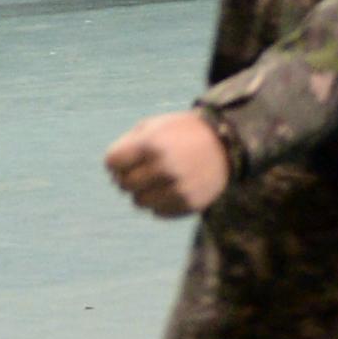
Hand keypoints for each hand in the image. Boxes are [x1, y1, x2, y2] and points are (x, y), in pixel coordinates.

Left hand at [106, 108, 233, 216]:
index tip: (127, 158)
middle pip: (124, 184)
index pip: (112, 163)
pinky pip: (158, 212)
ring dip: (144, 192)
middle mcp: (163, 167)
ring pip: (139, 202)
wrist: (225, 144)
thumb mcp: (154, 126)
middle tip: (142, 170)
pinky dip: (161, 202)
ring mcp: (177, 188)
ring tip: (158, 180)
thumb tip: (112, 173)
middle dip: (128, 177)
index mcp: (151, 144)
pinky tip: (173, 188)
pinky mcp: (188, 203)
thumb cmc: (181, 133)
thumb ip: (127, 145)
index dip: (116, 161)